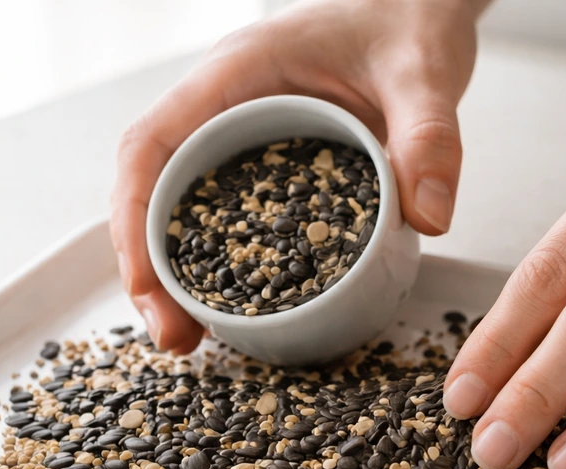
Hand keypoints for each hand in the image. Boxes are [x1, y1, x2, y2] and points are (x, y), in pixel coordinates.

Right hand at [111, 0, 486, 352]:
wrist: (423, 9)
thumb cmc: (408, 21)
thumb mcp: (424, 75)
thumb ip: (429, 138)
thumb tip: (427, 218)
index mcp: (237, 76)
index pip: (152, 146)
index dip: (135, 219)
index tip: (148, 288)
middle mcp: (226, 109)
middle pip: (155, 190)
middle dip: (150, 267)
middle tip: (175, 338)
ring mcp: (246, 137)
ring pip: (186, 208)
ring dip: (181, 274)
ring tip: (195, 338)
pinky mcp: (274, 164)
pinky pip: (234, 215)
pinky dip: (227, 264)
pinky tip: (242, 308)